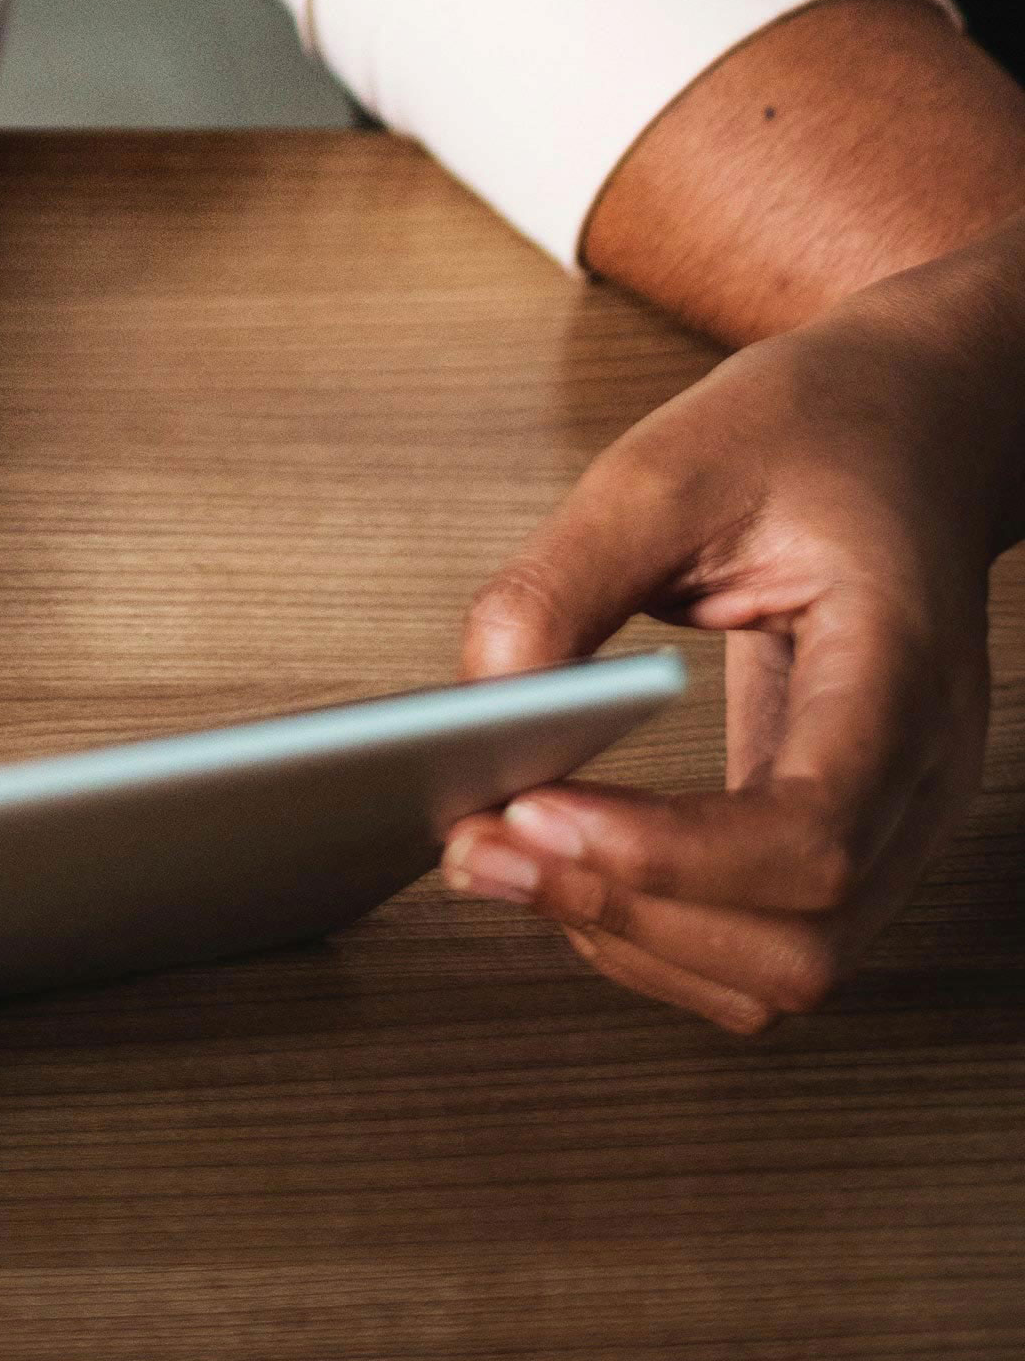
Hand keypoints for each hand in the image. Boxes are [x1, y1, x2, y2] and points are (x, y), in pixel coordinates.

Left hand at [441, 225, 1024, 1031]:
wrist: (903, 429)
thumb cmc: (805, 438)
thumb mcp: (662, 469)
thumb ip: (561, 584)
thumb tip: (480, 702)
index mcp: (899, 669)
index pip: (814, 831)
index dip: (665, 854)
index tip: (531, 809)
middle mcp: (922, 772)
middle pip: (802, 937)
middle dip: (623, 911)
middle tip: (478, 844)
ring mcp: (897, 820)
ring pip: (783, 972)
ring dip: (629, 941)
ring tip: (502, 860)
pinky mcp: (845, 838)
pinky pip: (764, 948)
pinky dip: (654, 938)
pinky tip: (566, 871)